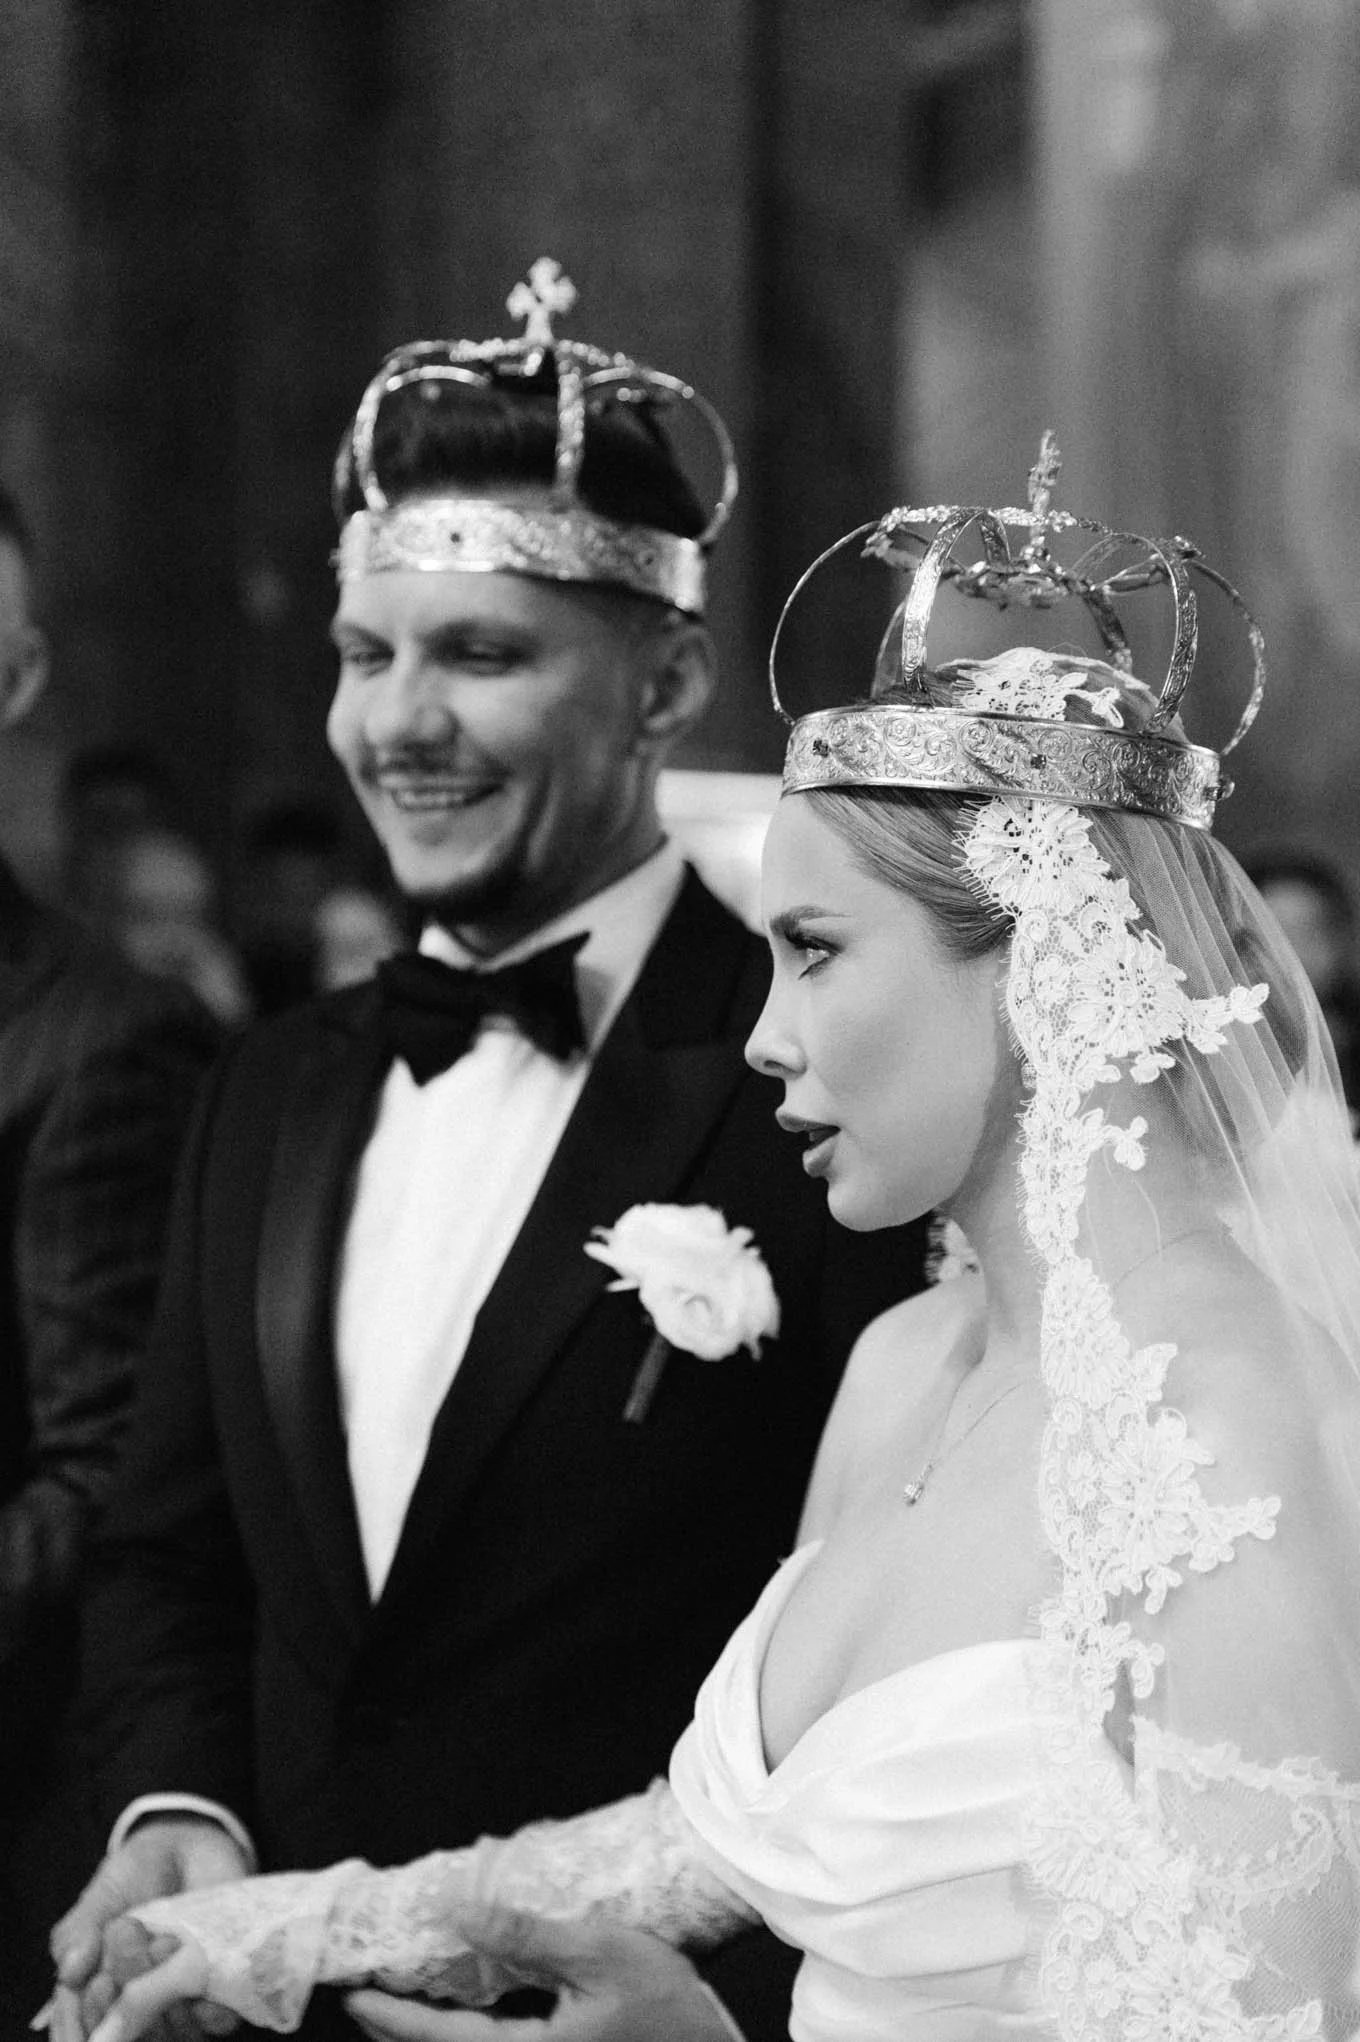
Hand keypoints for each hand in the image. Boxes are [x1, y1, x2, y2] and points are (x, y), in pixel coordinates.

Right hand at [47, 1818, 248, 2041]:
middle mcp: (141, 2011)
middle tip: (129, 1934)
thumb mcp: (100, 1898)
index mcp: (102, 1998)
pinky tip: (199, 1971)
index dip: (94, 2018)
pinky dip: (206, 2006)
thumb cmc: (137, 1878)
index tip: (100, 1982)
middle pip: (131, 2034)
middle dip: (129, 1994)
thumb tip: (70, 1972)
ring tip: (165, 1939)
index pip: (90, 2033)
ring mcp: (181, 2006)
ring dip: (164, 1991)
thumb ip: (78, 1934)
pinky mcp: (222, 1994)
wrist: (190, 1846)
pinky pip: (216, 2024)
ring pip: (171, 2034)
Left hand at [345, 1907, 735, 2041]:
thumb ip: (525, 1936)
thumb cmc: (666, 2009)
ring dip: (431, 2038)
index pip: (439, 2039)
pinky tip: (464, 2021)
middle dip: (400, 2034)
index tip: (354, 1997)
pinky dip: (466, 2038)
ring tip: (399, 2012)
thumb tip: (459, 1911)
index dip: (392, 2017)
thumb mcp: (599, 1953)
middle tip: (364, 2003)